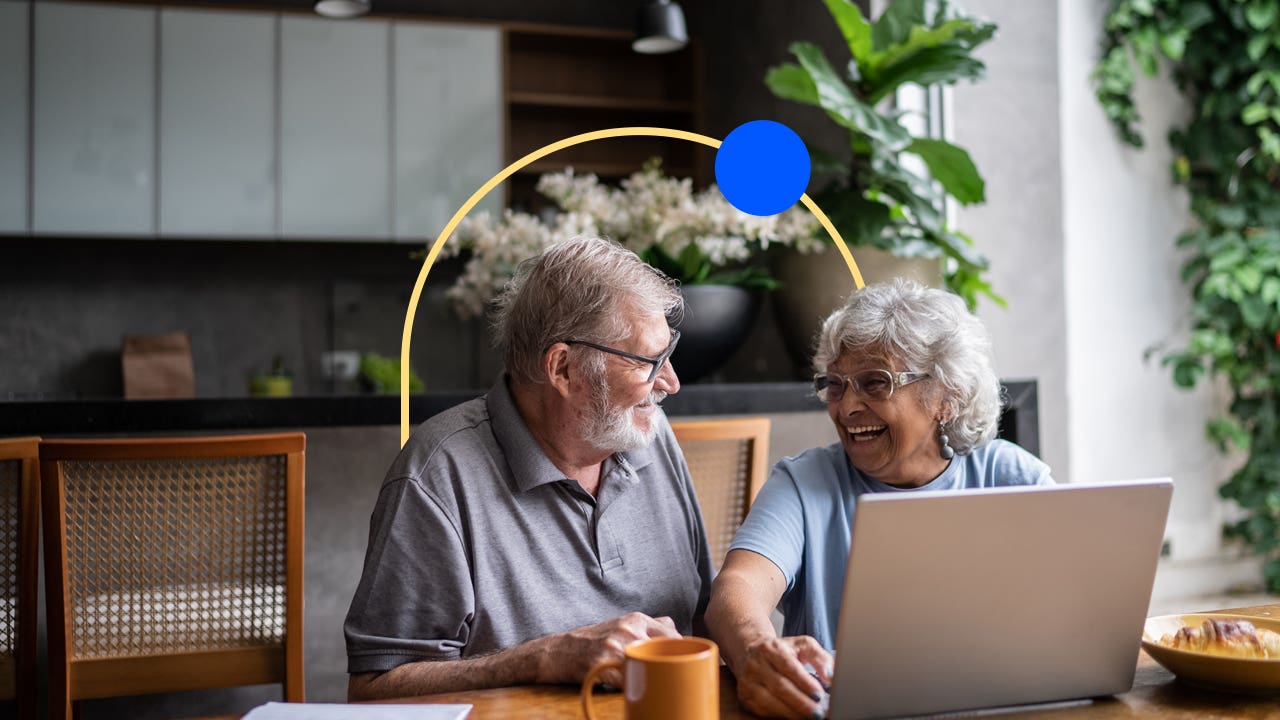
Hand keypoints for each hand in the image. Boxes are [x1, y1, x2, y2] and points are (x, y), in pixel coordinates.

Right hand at [539, 612, 679, 685]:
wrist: (558, 651)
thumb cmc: (593, 641)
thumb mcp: (621, 625)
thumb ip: (647, 627)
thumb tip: (677, 631)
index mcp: (636, 619)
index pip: (673, 634)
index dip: (682, 651)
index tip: (684, 663)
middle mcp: (628, 629)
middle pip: (666, 650)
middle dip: (672, 666)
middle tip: (673, 679)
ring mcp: (616, 646)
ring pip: (649, 666)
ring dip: (654, 679)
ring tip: (655, 686)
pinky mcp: (603, 664)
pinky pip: (628, 682)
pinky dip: (633, 689)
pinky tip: (633, 691)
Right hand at [733, 635, 831, 718]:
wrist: (750, 651)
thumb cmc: (781, 650)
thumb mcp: (802, 645)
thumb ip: (820, 657)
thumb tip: (830, 676)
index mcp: (771, 649)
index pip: (788, 666)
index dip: (804, 682)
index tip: (819, 694)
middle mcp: (756, 665)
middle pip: (779, 686)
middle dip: (801, 702)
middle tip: (819, 712)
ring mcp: (748, 682)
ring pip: (770, 702)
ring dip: (792, 712)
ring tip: (811, 717)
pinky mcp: (745, 697)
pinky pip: (764, 711)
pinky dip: (781, 716)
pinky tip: (796, 717)